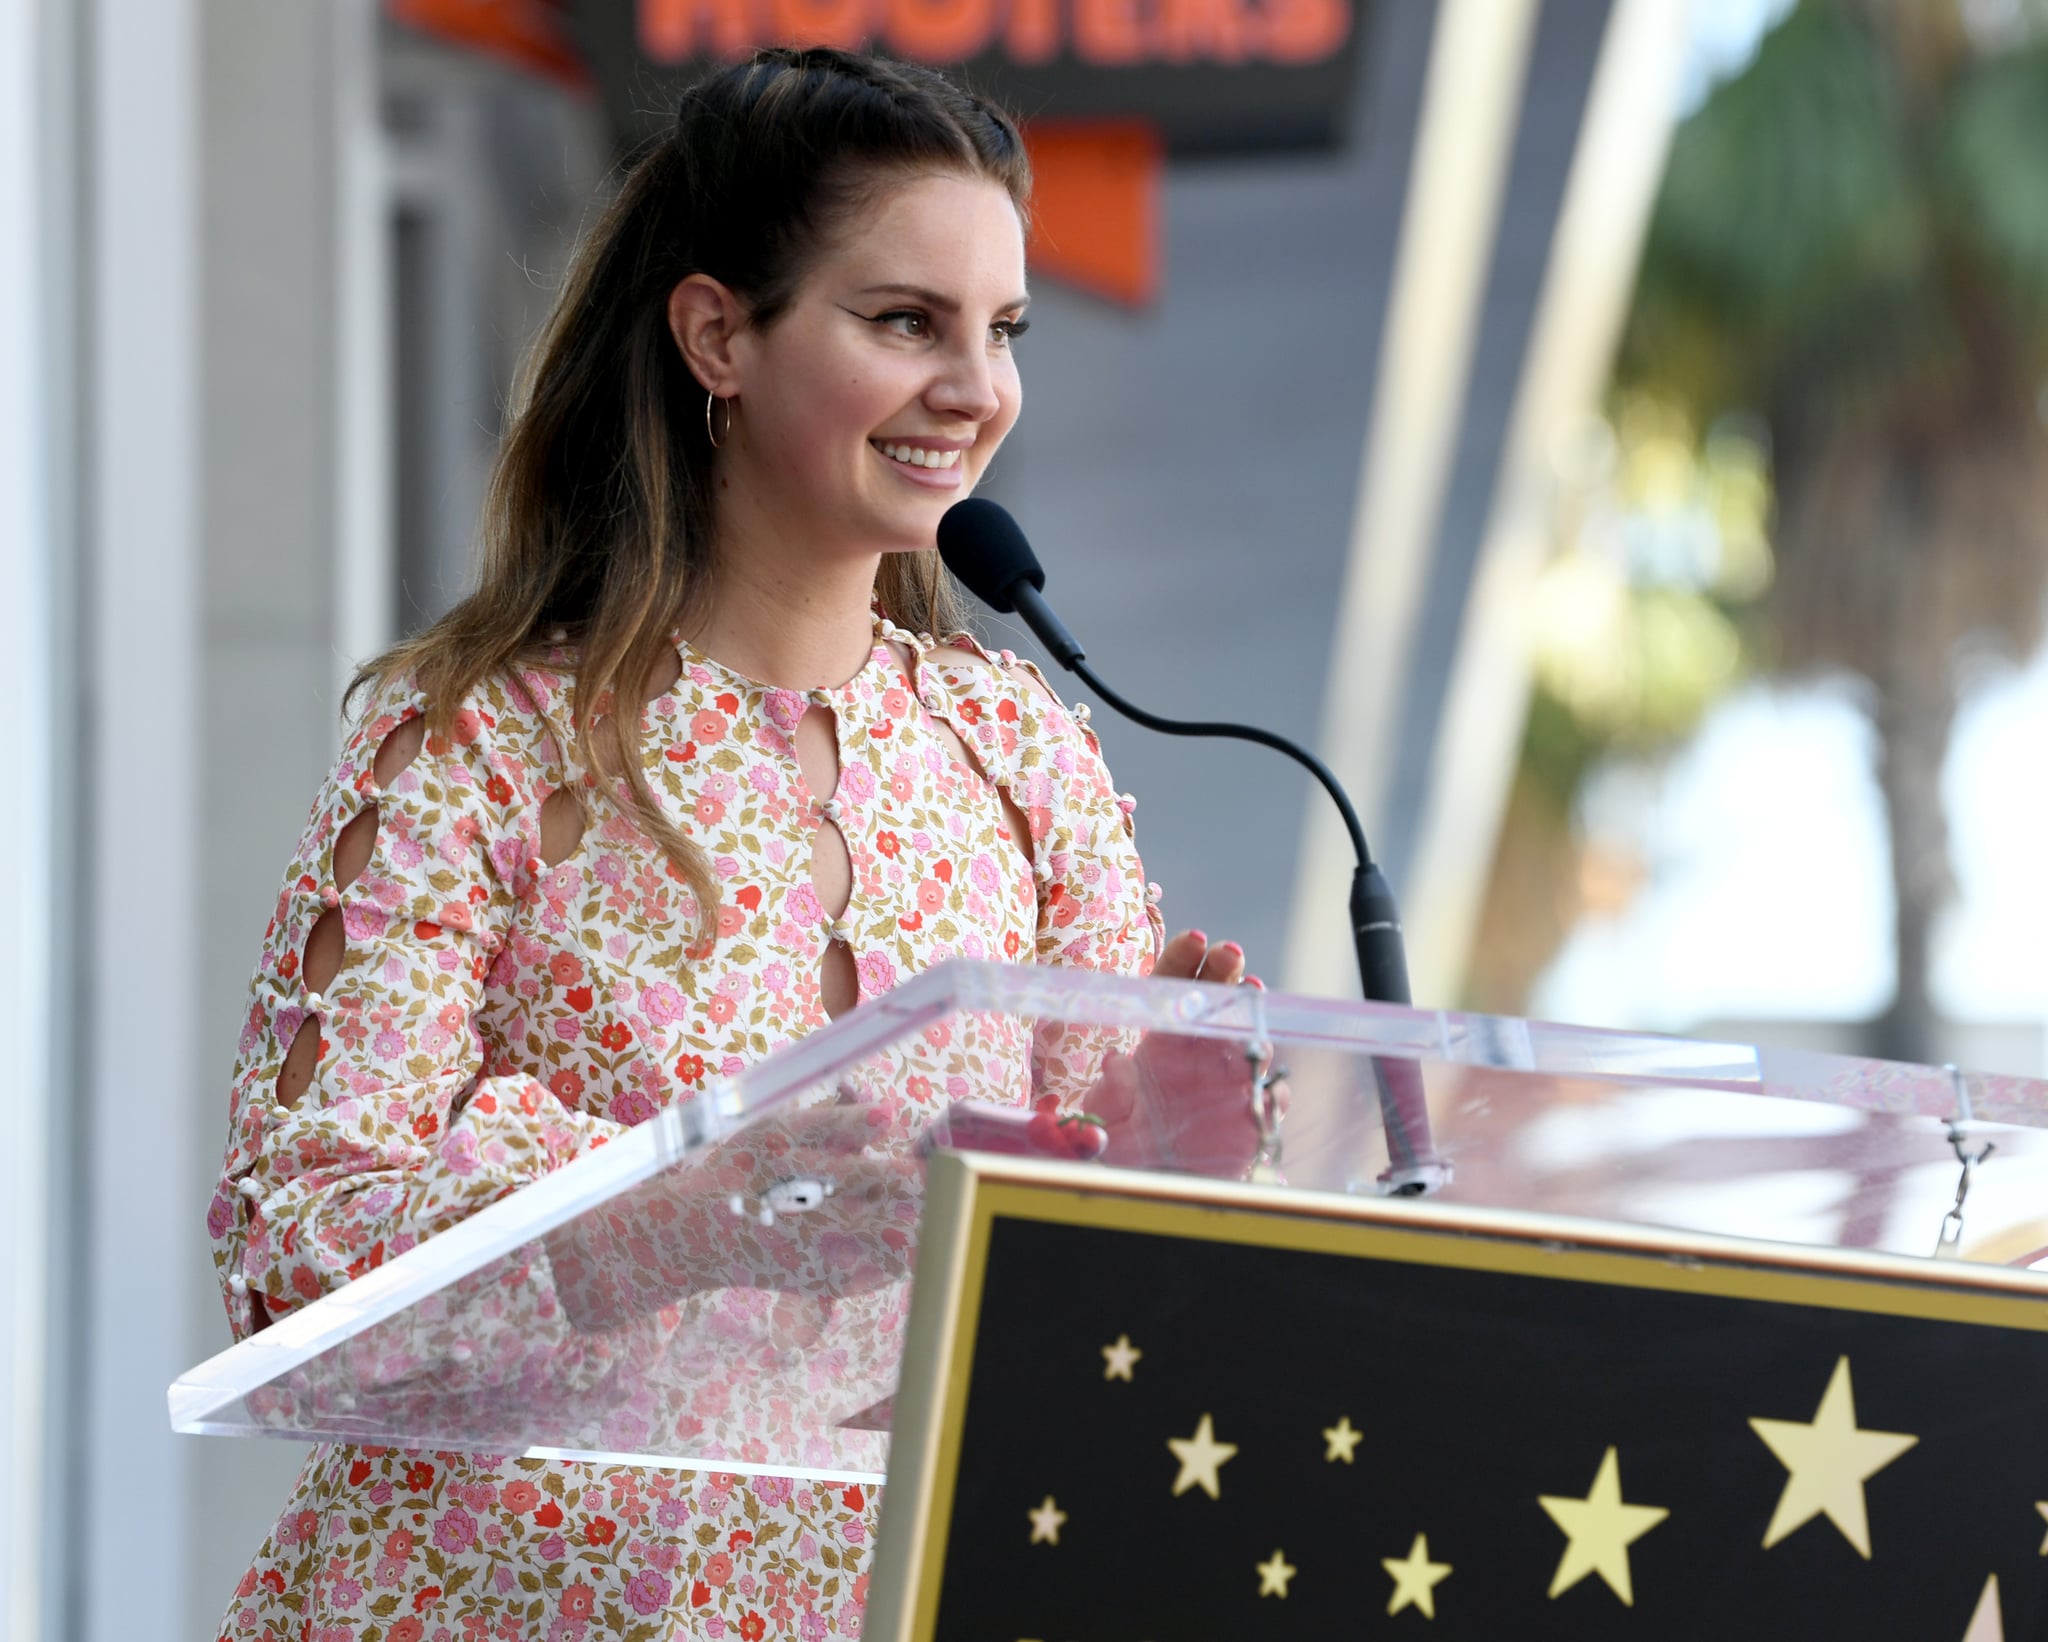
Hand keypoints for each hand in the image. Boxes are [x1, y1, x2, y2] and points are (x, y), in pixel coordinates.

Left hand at [1083, 929, 1279, 1173]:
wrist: (1154, 1187)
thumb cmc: (1122, 1147)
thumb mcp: (1103, 1122)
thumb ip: (1109, 1095)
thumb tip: (1118, 1064)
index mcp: (1160, 1042)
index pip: (1172, 988)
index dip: (1184, 961)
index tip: (1196, 939)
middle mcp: (1199, 1052)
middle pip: (1217, 999)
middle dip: (1225, 971)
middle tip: (1231, 953)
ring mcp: (1229, 1080)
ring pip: (1249, 1038)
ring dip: (1253, 1021)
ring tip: (1253, 1009)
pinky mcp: (1252, 1114)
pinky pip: (1271, 1095)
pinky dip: (1273, 1089)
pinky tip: (1267, 1088)